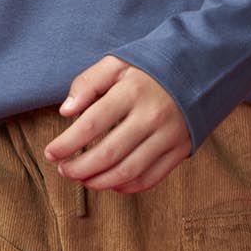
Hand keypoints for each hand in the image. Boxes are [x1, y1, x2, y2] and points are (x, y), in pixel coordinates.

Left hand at [44, 56, 191, 193]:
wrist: (200, 67)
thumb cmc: (151, 66)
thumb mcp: (118, 63)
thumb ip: (88, 83)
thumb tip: (65, 111)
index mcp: (132, 91)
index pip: (91, 124)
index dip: (66, 144)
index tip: (50, 153)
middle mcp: (152, 115)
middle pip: (107, 154)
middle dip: (78, 169)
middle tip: (64, 170)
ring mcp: (169, 135)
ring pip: (127, 172)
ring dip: (99, 182)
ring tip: (82, 179)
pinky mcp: (181, 149)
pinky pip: (151, 178)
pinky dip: (127, 187)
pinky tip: (110, 183)